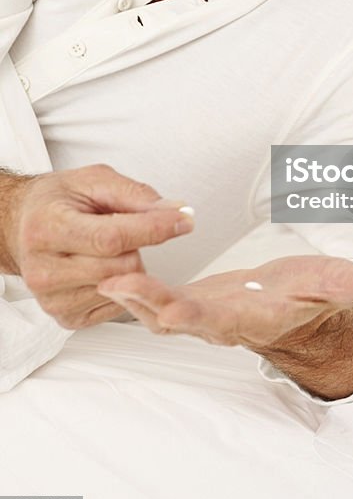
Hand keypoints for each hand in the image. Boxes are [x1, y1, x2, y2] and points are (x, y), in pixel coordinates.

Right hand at [6, 163, 194, 328]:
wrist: (21, 226)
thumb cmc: (59, 201)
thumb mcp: (94, 180)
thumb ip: (136, 194)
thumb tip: (177, 211)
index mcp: (48, 228)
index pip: (111, 238)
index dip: (154, 229)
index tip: (184, 220)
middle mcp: (44, 270)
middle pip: (122, 267)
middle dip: (139, 245)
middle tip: (126, 227)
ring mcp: (53, 299)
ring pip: (123, 288)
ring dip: (130, 265)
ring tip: (108, 247)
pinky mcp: (66, 318)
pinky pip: (117, 305)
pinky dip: (122, 285)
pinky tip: (103, 267)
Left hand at [97, 255, 352, 348]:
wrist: (292, 311)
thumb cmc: (312, 296)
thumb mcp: (339, 285)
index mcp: (252, 317)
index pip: (220, 320)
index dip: (195, 315)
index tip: (174, 307)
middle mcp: (218, 321)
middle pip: (175, 319)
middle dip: (147, 305)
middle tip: (119, 284)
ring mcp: (198, 314)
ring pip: (156, 310)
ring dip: (131, 295)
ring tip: (106, 270)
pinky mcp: (187, 300)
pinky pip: (153, 295)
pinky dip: (133, 283)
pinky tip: (112, 259)